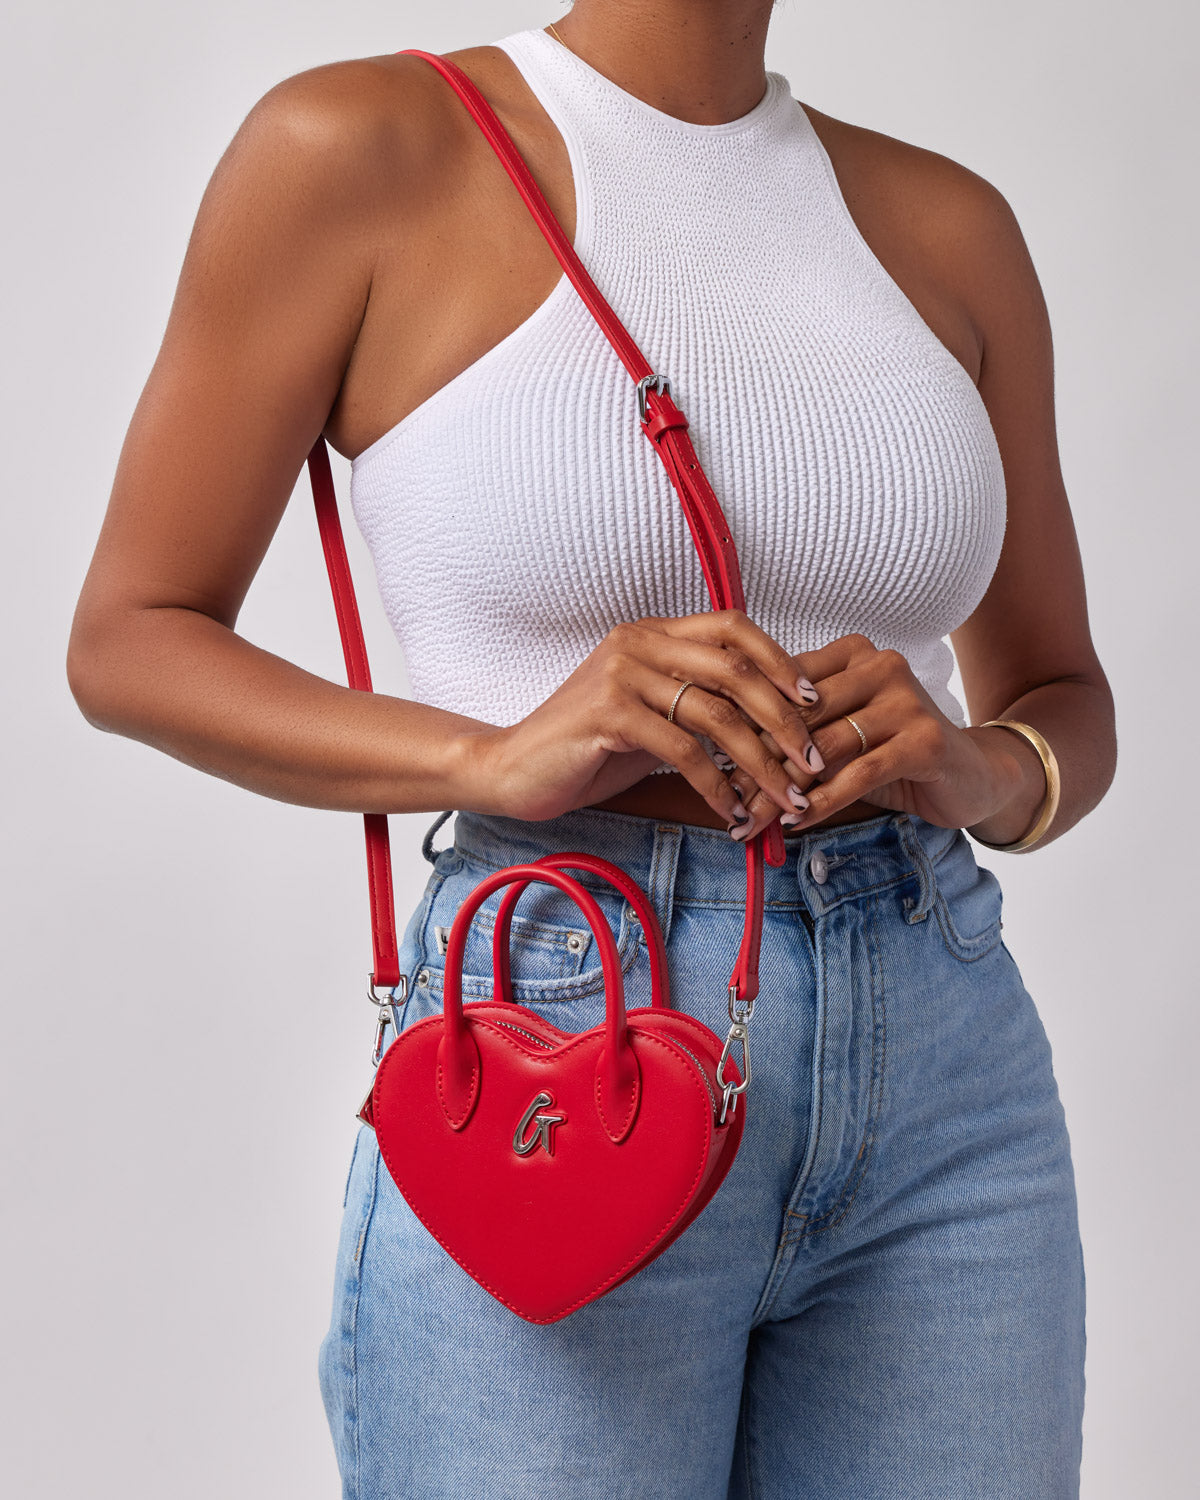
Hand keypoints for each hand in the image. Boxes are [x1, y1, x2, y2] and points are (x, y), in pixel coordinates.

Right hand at [463, 609, 825, 830]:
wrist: (514, 770)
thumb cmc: (586, 749)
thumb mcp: (649, 717)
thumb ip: (696, 706)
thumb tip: (768, 722)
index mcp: (651, 634)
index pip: (733, 627)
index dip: (779, 661)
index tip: (812, 701)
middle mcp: (637, 642)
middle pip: (735, 669)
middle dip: (784, 719)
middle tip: (810, 760)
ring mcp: (620, 674)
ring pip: (715, 713)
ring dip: (759, 761)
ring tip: (785, 796)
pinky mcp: (607, 713)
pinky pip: (682, 749)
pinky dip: (716, 784)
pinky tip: (730, 810)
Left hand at [721, 634, 1042, 837]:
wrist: (972, 775)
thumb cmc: (894, 754)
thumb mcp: (841, 735)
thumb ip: (796, 734)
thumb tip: (724, 760)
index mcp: (851, 652)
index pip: (783, 687)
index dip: (744, 728)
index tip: (711, 765)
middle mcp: (879, 664)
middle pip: (799, 718)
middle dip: (758, 763)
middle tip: (727, 801)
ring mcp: (906, 699)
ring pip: (823, 749)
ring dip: (783, 791)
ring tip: (754, 821)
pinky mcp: (925, 738)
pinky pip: (859, 773)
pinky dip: (823, 802)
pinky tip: (797, 824)